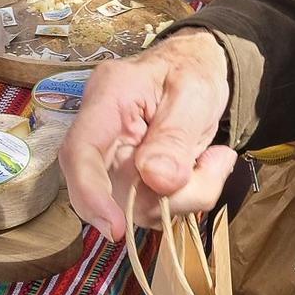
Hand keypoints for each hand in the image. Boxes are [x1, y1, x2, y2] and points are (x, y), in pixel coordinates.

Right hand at [59, 30, 237, 240]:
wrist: (195, 66)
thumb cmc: (191, 70)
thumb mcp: (195, 93)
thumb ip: (175, 136)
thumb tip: (158, 181)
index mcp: (108, 99)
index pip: (80, 152)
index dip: (90, 195)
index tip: (116, 228)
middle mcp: (101, 133)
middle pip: (106, 188)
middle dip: (158, 199)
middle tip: (210, 171)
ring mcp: (114, 159)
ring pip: (134, 205)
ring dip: (181, 198)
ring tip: (214, 160)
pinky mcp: (130, 177)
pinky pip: (152, 205)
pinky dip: (185, 196)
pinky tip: (204, 164)